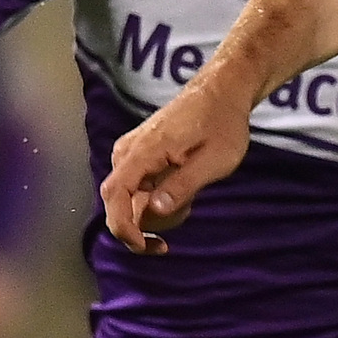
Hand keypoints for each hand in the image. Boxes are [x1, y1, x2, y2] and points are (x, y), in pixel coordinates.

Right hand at [101, 85, 253, 254]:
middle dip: (149, 222)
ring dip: (158, 211)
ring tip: (190, 194)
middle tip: (187, 210)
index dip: (124, 229)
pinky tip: (182, 189)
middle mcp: (127, 153)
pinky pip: (137, 189)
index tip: (147, 245)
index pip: (115, 197)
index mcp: (142, 152)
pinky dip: (158, 199)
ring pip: (130, 200)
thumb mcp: (213, 160)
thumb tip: (155, 212)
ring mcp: (129, 153)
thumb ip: (183, 186)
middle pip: (120, 205)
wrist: (221, 92)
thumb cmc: (222, 123)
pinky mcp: (137, 156)